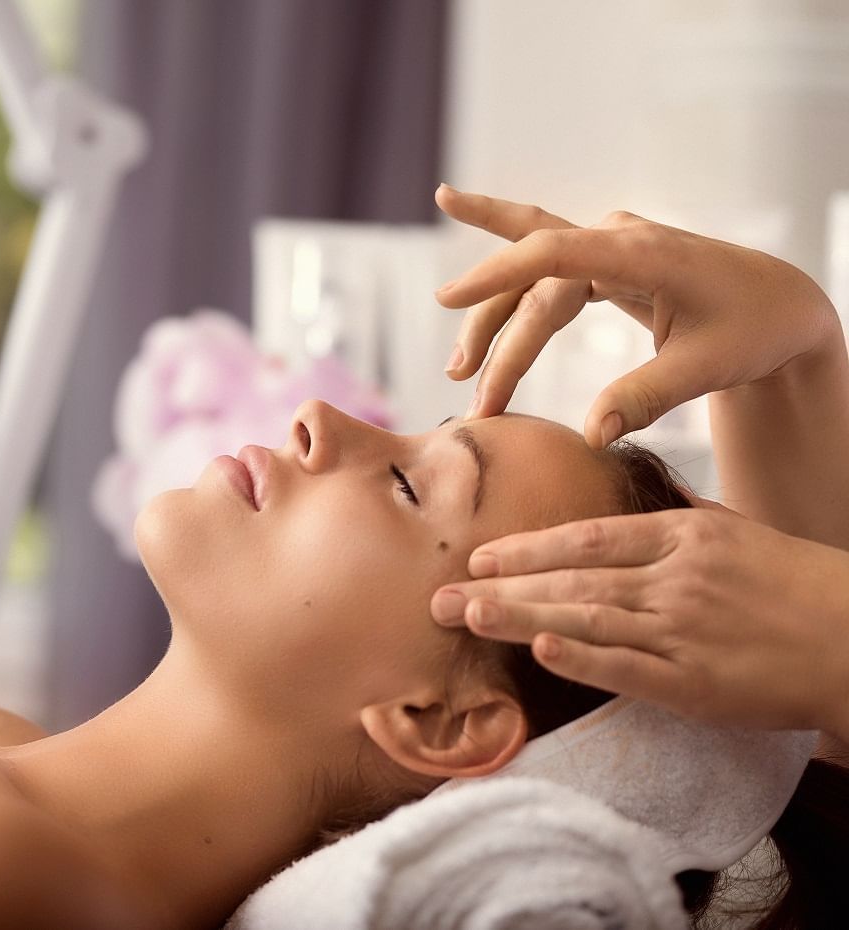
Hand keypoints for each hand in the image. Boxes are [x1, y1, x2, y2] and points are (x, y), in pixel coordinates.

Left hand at [429, 505, 848, 737]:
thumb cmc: (791, 582)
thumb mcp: (729, 531)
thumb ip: (671, 516)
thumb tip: (623, 487)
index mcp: (679, 537)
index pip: (586, 538)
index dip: (526, 548)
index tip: (477, 555)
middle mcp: (673, 577)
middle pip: (571, 579)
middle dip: (499, 587)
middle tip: (437, 597)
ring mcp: (682, 628)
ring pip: (585, 618)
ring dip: (519, 616)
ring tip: (466, 617)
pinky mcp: (695, 681)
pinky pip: (628, 668)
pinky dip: (582, 658)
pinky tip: (538, 650)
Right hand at [434, 185, 840, 448]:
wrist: (781, 305)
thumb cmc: (754, 331)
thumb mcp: (707, 367)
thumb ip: (648, 396)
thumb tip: (590, 434)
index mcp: (642, 252)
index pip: (553, 255)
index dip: (497, 275)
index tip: (451, 298)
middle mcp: (616, 237)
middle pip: (532, 277)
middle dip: (491, 329)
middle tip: (460, 380)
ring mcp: (606, 246)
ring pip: (530, 278)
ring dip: (492, 321)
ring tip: (459, 372)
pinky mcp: (601, 263)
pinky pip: (540, 271)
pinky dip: (503, 291)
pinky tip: (464, 298)